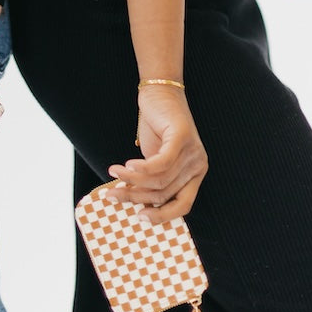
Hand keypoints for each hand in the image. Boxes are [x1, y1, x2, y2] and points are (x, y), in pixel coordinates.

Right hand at [105, 85, 207, 222]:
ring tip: (113, 174)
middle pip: (165, 192)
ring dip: (132, 180)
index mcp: (195, 175)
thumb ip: (151, 179)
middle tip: (112, 195)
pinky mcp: (183, 138)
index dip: (162, 216)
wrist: (160, 94)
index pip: (183, 205)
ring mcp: (193, 152)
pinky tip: (126, 166)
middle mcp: (198, 166)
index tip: (139, 217)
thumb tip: (131, 200)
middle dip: (136, 196)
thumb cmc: (156, 128)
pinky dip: (141, 169)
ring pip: (160, 179)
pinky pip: (161, 163)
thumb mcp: (155, 158)